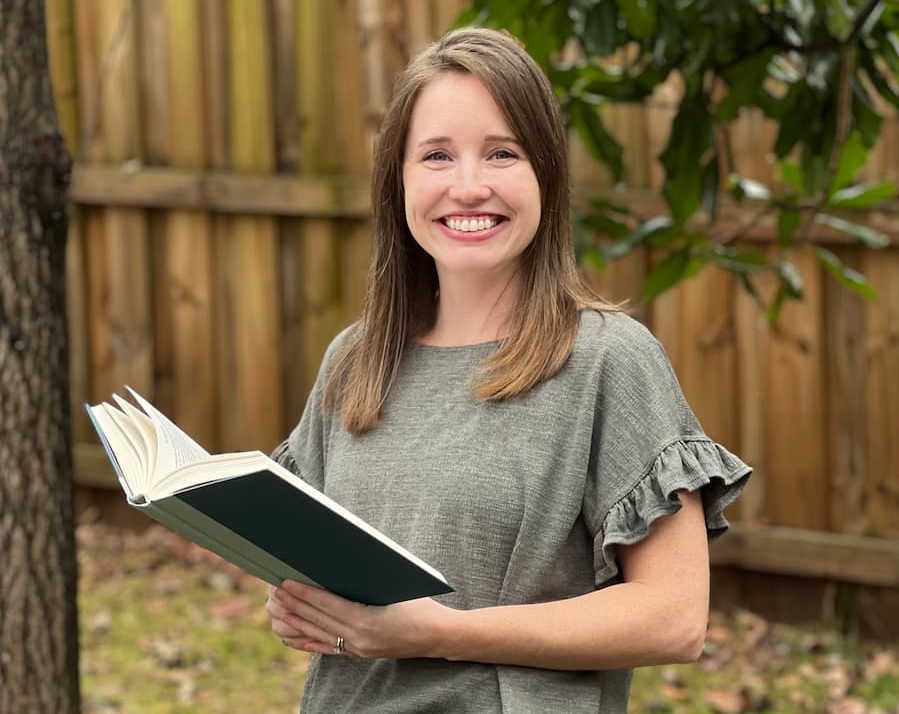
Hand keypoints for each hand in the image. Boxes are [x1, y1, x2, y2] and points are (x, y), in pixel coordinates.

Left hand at [266, 580, 456, 658]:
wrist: (438, 635)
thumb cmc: (421, 603)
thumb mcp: (395, 586)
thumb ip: (367, 579)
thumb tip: (337, 562)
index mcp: (368, 621)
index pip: (328, 605)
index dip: (304, 594)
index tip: (285, 582)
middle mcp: (359, 639)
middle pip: (318, 620)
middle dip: (293, 605)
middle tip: (273, 590)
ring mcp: (357, 649)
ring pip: (317, 634)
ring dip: (294, 621)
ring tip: (276, 607)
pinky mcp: (358, 654)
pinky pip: (324, 648)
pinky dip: (305, 640)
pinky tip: (290, 632)